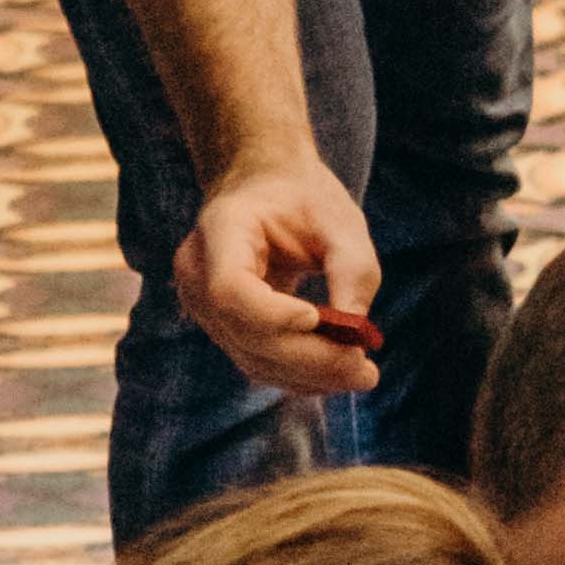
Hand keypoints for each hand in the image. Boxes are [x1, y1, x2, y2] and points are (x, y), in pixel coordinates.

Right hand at [172, 151, 384, 400]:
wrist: (266, 188)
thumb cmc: (303, 198)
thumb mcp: (339, 218)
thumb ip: (353, 268)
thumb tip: (357, 333)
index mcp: (220, 229)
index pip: (230, 288)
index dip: (272, 315)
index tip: (320, 321)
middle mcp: (198, 272)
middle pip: (245, 333)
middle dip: (309, 358)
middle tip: (366, 372)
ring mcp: (202, 305)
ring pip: (251, 358)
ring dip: (309, 376)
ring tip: (362, 375)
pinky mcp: (221, 327)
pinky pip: (256, 361)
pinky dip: (298, 375)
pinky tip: (338, 373)